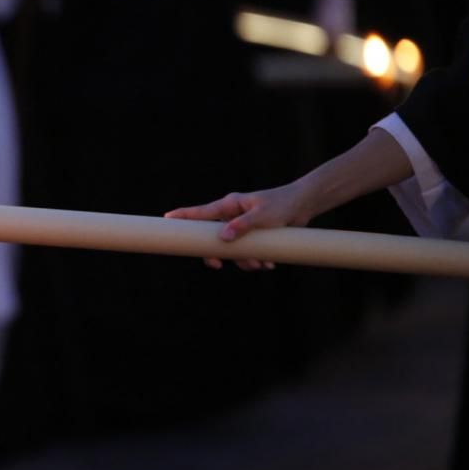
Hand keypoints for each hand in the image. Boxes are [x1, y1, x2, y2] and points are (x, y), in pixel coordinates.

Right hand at [164, 182, 313, 270]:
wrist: (303, 206)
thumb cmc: (282, 205)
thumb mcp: (262, 216)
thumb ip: (242, 226)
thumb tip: (222, 238)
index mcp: (228, 205)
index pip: (200, 212)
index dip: (182, 217)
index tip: (165, 220)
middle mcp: (231, 216)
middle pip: (211, 238)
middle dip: (217, 254)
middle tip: (216, 265)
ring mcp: (240, 226)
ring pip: (231, 250)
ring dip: (244, 261)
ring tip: (261, 264)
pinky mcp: (252, 236)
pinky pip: (245, 253)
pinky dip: (255, 260)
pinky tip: (268, 262)